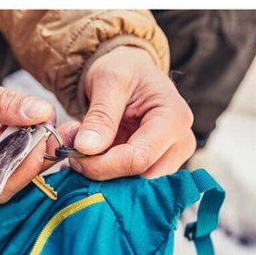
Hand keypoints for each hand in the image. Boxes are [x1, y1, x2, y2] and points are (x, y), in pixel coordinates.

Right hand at [0, 56, 56, 200]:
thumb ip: (4, 103)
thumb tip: (42, 112)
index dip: (17, 171)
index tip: (39, 144)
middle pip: (3, 185)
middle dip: (31, 162)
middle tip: (54, 133)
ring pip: (10, 177)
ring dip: (34, 155)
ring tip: (53, 129)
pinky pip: (10, 164)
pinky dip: (28, 148)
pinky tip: (42, 130)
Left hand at [67, 45, 195, 178]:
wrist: (130, 71)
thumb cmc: (124, 69)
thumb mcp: (109, 80)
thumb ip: (100, 115)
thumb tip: (86, 148)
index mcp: (175, 118)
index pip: (140, 158)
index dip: (103, 166)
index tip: (74, 158)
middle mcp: (181, 143)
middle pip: (140, 178)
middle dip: (103, 173)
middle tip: (74, 156)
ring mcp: (172, 158)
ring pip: (135, 185)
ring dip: (104, 175)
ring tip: (82, 151)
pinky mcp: (158, 166)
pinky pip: (131, 182)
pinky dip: (108, 174)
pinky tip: (93, 157)